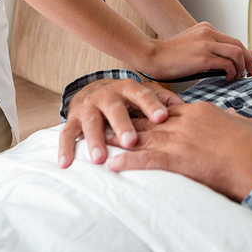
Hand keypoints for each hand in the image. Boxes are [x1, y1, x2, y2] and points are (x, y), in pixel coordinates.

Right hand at [59, 78, 183, 168]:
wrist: (93, 89)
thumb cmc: (126, 97)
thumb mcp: (143, 93)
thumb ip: (163, 99)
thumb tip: (186, 107)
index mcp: (128, 88)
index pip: (142, 94)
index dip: (152, 105)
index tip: (162, 117)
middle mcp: (107, 94)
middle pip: (115, 109)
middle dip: (122, 125)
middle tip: (131, 142)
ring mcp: (88, 106)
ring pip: (91, 122)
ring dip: (95, 140)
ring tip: (100, 158)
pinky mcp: (72, 118)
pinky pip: (66, 134)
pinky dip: (65, 148)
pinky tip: (66, 163)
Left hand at [106, 102, 251, 201]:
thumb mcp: (245, 124)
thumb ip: (234, 116)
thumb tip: (232, 112)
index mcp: (201, 111)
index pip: (169, 107)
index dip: (150, 110)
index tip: (136, 111)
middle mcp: (187, 121)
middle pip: (150, 119)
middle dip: (128, 121)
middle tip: (108, 122)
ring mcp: (182, 139)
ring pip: (144, 138)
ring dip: (120, 140)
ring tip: (101, 141)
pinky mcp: (180, 160)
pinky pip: (148, 160)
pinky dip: (129, 162)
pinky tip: (113, 165)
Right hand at [141, 22, 251, 81]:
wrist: (151, 56)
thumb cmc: (169, 57)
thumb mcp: (192, 46)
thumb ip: (208, 50)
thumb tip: (226, 64)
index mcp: (206, 29)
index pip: (233, 39)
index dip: (249, 52)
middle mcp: (208, 33)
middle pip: (239, 44)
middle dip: (249, 60)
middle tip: (251, 73)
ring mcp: (206, 43)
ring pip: (237, 52)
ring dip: (242, 66)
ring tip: (238, 77)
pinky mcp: (203, 56)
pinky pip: (227, 63)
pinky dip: (232, 71)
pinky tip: (228, 78)